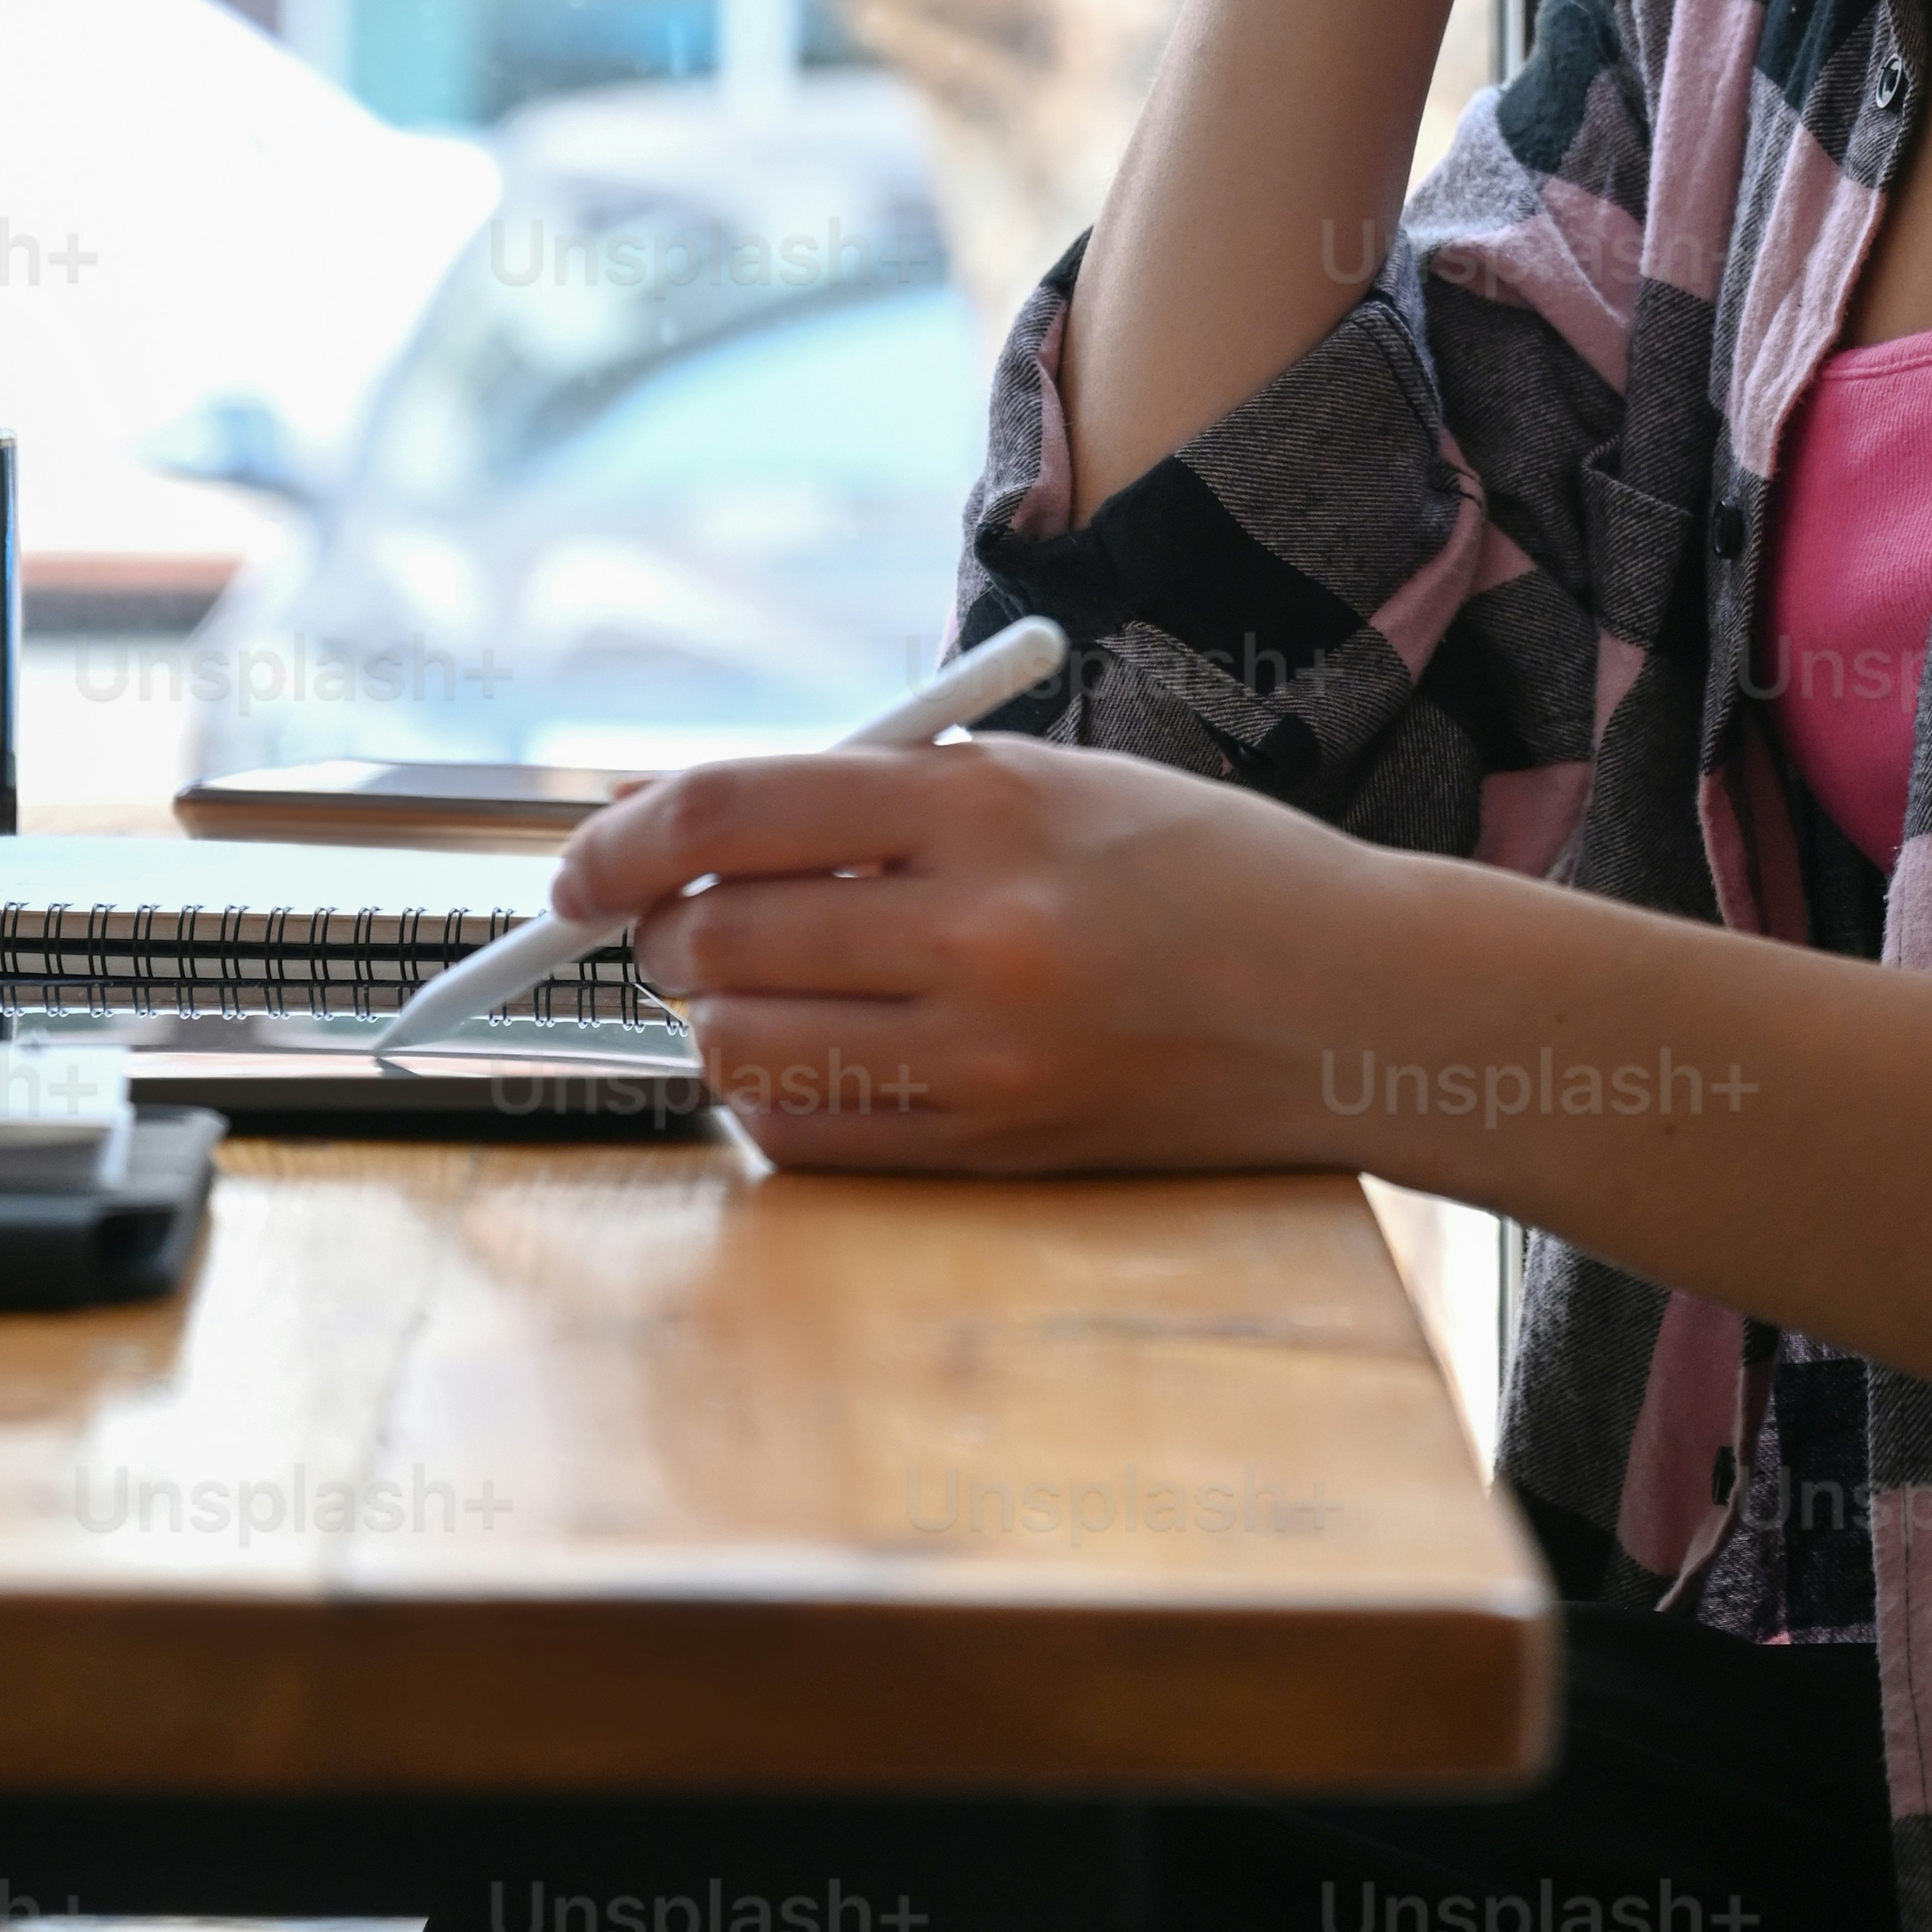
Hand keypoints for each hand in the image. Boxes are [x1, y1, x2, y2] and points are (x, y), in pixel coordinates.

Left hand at [556, 732, 1390, 1171]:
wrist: (1354, 1001)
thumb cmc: (1201, 870)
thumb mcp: (1051, 784)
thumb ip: (885, 804)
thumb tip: (702, 836)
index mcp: (987, 805)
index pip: (737, 809)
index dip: (623, 836)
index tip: (577, 864)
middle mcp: (977, 929)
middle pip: (717, 936)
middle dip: (664, 932)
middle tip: (683, 924)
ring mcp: (987, 1053)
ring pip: (742, 1047)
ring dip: (714, 1020)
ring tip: (760, 991)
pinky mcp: (997, 1147)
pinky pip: (808, 1137)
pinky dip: (772, 1098)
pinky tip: (813, 1058)